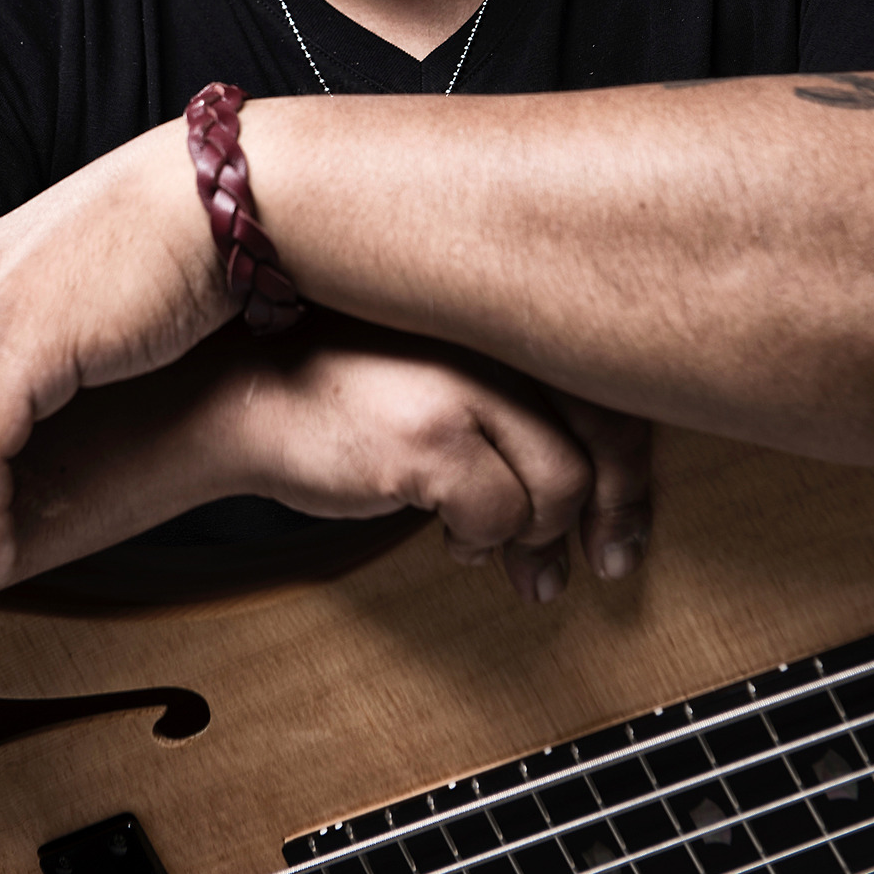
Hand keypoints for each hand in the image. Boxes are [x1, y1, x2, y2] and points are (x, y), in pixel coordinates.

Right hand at [216, 313, 651, 602]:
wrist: (240, 393)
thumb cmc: (344, 387)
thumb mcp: (444, 366)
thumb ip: (516, 394)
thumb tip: (601, 488)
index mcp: (505, 311)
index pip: (612, 381)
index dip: (634, 464)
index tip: (623, 522)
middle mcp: (495, 332)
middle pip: (608, 432)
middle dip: (615, 511)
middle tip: (606, 562)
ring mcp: (463, 381)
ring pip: (561, 485)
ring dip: (533, 535)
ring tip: (499, 549)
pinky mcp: (429, 435)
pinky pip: (501, 516)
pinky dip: (481, 540)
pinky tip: (447, 537)